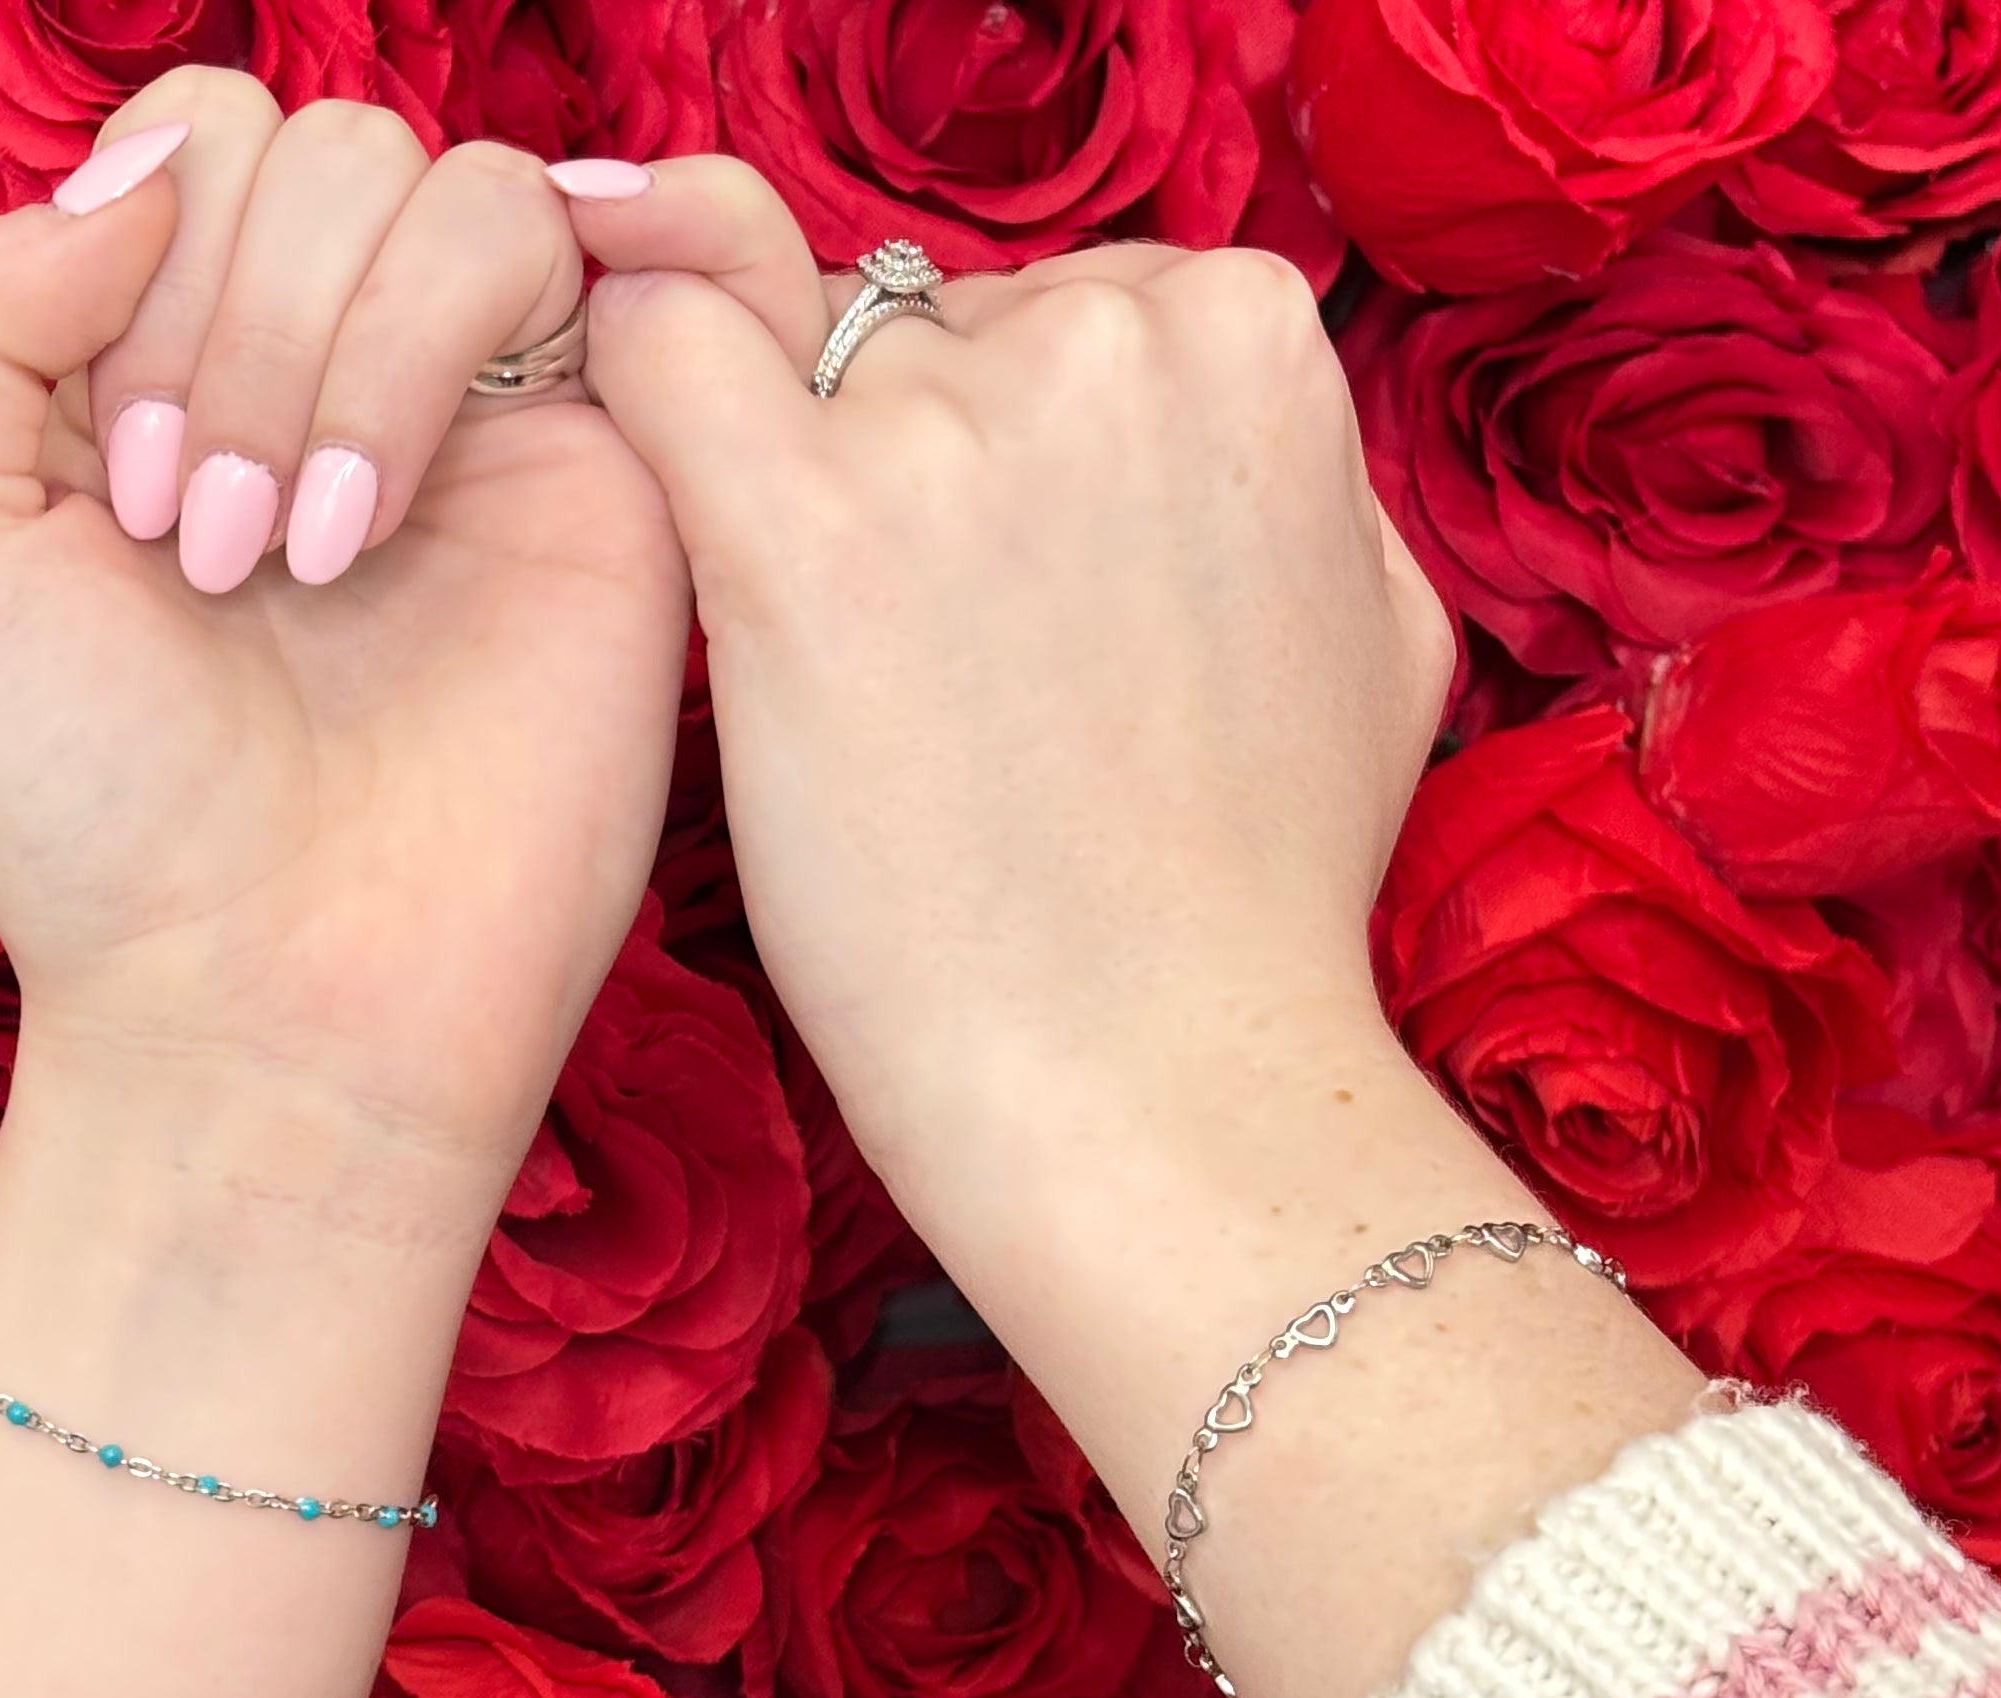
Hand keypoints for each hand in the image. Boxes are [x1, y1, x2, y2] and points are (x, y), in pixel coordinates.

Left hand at [0, 74, 691, 1244]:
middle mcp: (324, 378)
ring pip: (423, 174)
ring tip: (284, 560)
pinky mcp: (592, 465)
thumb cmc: (90, 815)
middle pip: (302, 140)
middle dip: (221, 322)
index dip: (134, 262)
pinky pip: (539, 238)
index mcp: (167, 375)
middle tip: (193, 550)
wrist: (272, 1000)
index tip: (113, 496)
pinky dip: (421, 346)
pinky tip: (369, 525)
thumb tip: (144, 172)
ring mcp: (467, 418)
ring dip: (317, 346)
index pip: (183, 149)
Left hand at [559, 173, 1693, 1697]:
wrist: (1157, 1087)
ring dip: (788, 496)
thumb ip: (1290, 478)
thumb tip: (1210, 423)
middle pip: (918, 332)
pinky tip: (642, 504)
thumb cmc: (1257, 904)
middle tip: (923, 670)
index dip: (1005, 449)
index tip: (1001, 592)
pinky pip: (648, 353)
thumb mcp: (1374, 632)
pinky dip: (626, 394)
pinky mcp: (796, 536)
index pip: (1054, 308)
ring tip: (849, 699)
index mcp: (1248, 333)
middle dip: (897, 467)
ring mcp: (944, 427)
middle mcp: (1104, 334)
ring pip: (789, 364)